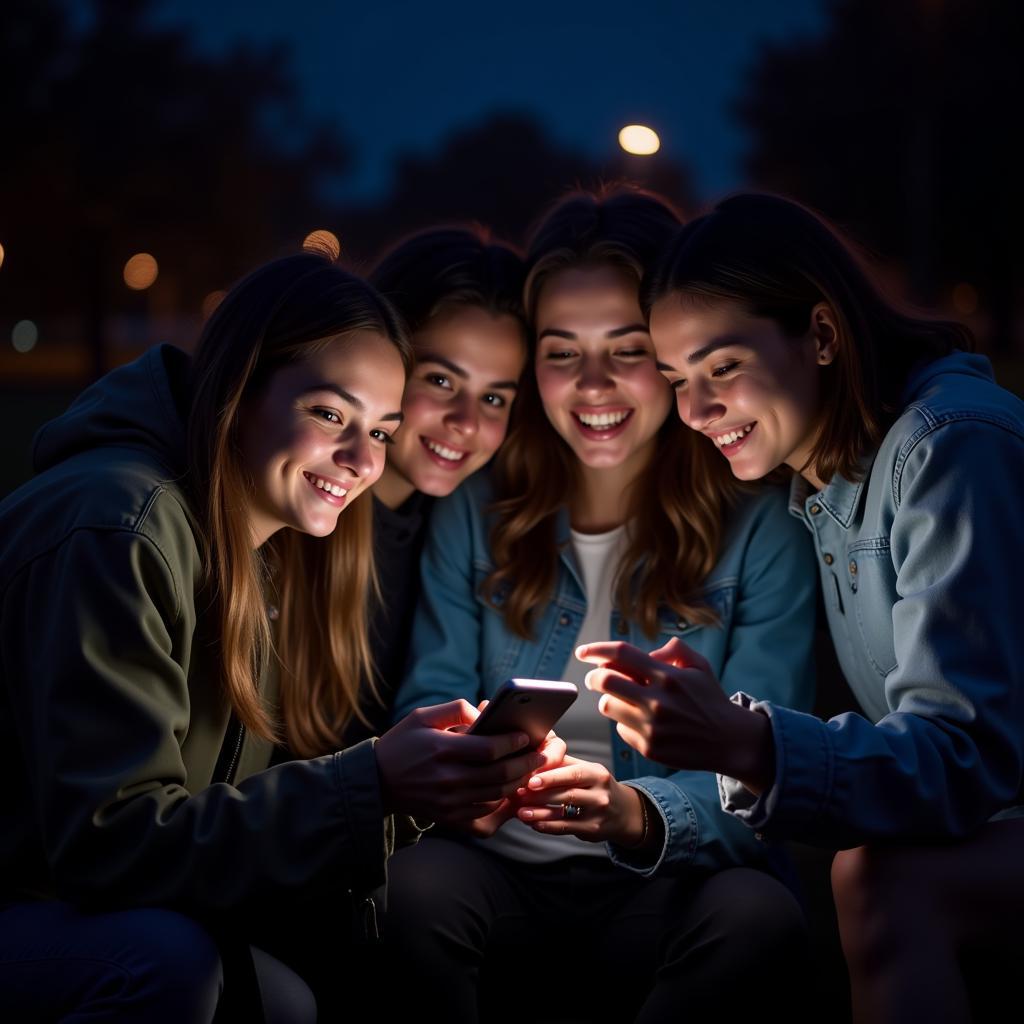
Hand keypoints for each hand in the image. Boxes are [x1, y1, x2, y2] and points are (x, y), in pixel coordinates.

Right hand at [376, 700, 546, 825]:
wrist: (377, 782)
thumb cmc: (403, 743)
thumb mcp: (422, 716)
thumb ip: (455, 709)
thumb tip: (484, 713)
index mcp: (442, 750)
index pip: (489, 749)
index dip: (512, 742)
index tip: (526, 735)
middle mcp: (448, 779)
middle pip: (499, 774)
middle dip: (526, 763)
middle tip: (540, 753)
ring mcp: (449, 801)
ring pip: (497, 794)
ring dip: (519, 782)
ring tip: (531, 769)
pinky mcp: (449, 817)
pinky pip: (485, 811)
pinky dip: (503, 800)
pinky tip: (511, 788)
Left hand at [513, 754, 648, 846]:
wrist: (624, 812)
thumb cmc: (596, 786)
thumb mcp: (586, 770)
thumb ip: (563, 763)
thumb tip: (534, 757)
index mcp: (597, 773)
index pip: (573, 773)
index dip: (550, 777)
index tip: (530, 780)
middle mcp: (600, 793)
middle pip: (567, 793)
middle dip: (540, 794)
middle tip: (518, 794)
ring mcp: (598, 813)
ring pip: (565, 812)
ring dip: (540, 812)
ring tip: (521, 812)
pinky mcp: (593, 830)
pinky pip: (566, 828)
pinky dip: (548, 826)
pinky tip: (534, 824)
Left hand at [576, 638, 774, 791]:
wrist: (730, 740)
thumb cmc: (710, 699)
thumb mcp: (699, 666)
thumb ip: (674, 650)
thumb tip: (647, 652)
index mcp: (668, 676)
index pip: (621, 654)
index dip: (596, 650)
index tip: (582, 652)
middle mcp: (657, 700)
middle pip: (605, 681)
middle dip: (594, 677)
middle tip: (596, 678)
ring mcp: (652, 726)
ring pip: (608, 706)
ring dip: (610, 700)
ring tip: (624, 700)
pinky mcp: (649, 748)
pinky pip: (620, 729)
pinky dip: (625, 722)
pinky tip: (643, 722)